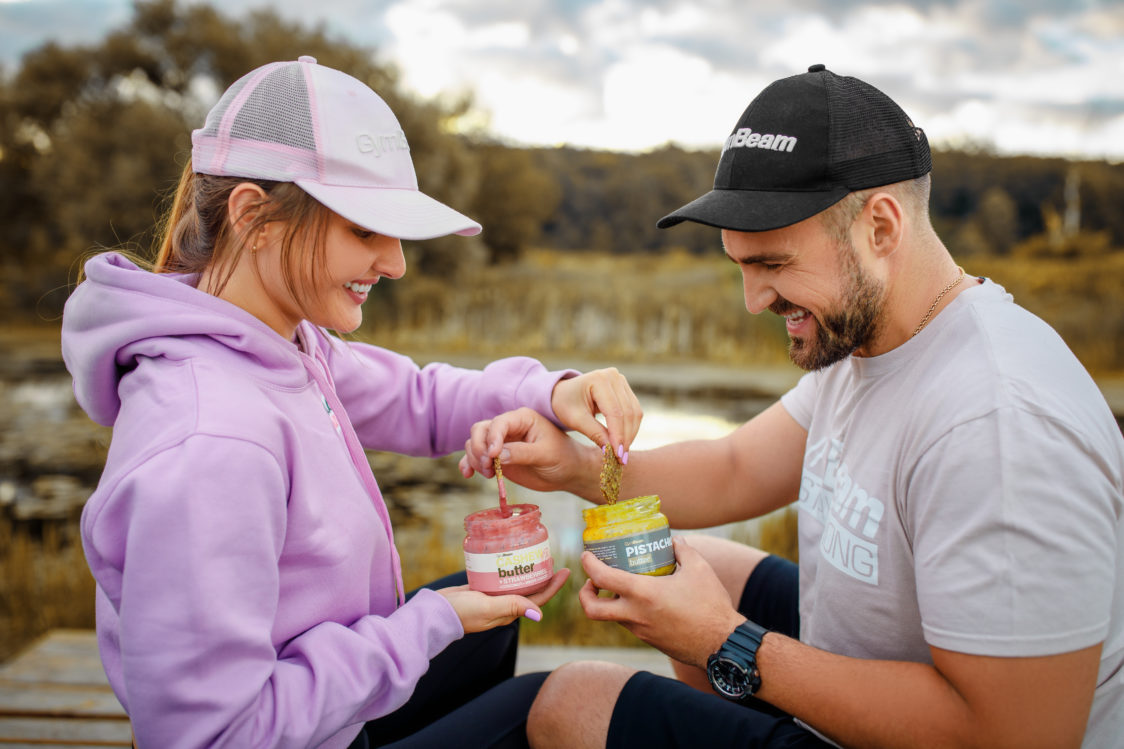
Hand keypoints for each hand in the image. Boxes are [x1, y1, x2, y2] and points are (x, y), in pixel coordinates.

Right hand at [437, 568, 570, 632]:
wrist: (435, 613)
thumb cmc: (461, 613)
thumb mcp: (488, 608)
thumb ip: (511, 607)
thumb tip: (539, 614)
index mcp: (509, 612)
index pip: (538, 599)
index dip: (553, 586)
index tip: (565, 571)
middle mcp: (504, 606)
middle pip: (530, 590)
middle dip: (543, 576)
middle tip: (551, 558)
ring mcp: (493, 597)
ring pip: (516, 583)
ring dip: (527, 571)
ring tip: (534, 555)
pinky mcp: (481, 590)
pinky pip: (500, 578)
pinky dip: (508, 568)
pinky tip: (509, 558)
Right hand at [459, 407, 598, 497]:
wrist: (568, 472)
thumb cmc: (563, 458)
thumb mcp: (546, 454)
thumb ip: (522, 453)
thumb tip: (497, 455)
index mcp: (522, 419)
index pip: (499, 423)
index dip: (492, 438)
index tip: (493, 455)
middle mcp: (508, 427)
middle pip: (480, 430)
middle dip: (479, 448)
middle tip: (488, 466)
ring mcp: (500, 442)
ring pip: (475, 443)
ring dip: (475, 458)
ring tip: (489, 474)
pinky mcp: (496, 457)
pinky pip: (476, 457)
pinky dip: (469, 464)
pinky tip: (468, 474)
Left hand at [550, 368, 642, 459]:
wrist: (563, 393)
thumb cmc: (565, 404)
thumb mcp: (575, 419)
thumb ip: (594, 433)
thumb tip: (611, 451)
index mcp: (599, 380)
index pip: (614, 412)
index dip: (618, 435)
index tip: (617, 455)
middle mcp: (614, 376)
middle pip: (628, 413)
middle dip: (625, 438)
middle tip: (621, 459)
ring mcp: (621, 381)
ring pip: (635, 413)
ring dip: (630, 435)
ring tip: (622, 454)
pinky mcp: (625, 389)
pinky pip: (634, 411)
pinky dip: (630, 428)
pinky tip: (624, 443)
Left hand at [577, 537, 745, 666]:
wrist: (722, 644)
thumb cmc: (711, 605)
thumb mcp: (699, 569)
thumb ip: (683, 550)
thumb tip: (674, 541)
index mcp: (643, 594)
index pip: (602, 578)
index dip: (588, 564)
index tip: (586, 555)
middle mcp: (636, 615)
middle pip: (592, 610)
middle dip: (584, 594)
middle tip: (592, 581)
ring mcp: (642, 632)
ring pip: (613, 618)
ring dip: (610, 603)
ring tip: (622, 586)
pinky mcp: (651, 641)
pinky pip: (632, 626)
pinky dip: (629, 613)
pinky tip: (645, 601)